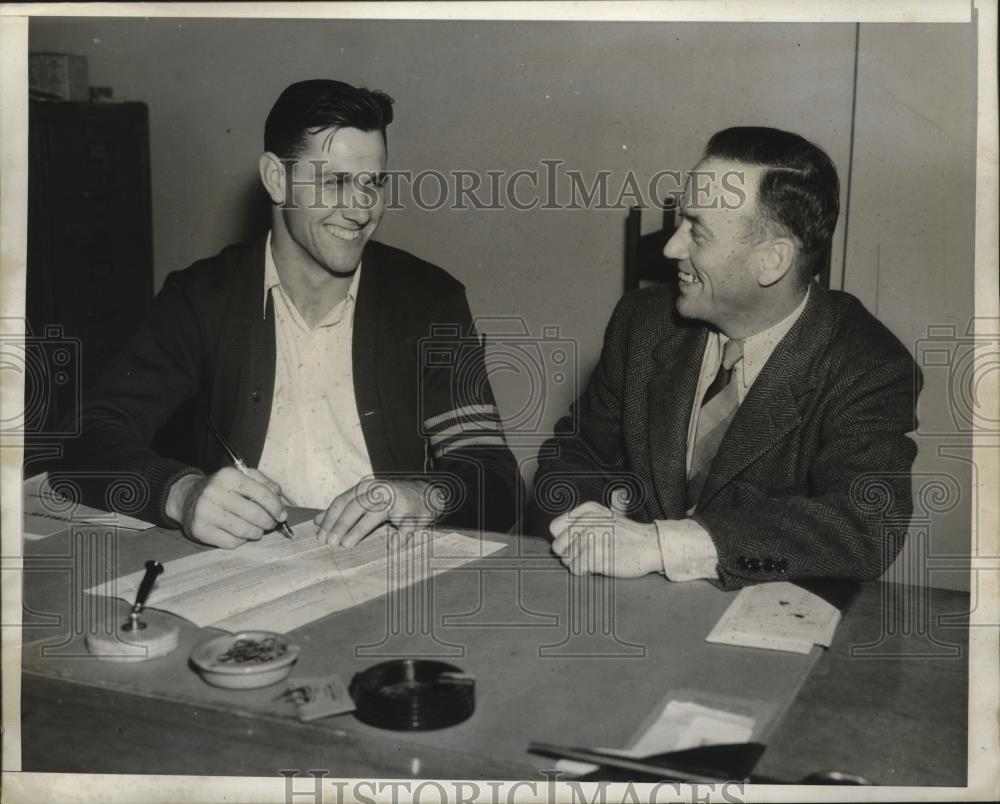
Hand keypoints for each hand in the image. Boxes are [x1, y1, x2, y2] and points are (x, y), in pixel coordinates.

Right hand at [166, 467, 287, 548]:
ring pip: (244, 531)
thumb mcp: (242, 477)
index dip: (276, 507)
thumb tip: (279, 497)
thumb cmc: (222, 488)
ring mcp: (205, 512)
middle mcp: (215, 492)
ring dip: (257, 533)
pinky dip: (241, 540)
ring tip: (257, 529)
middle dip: (269, 522)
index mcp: (228, 476)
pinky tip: (240, 534)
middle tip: (270, 524)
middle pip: (255, 514)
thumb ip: (264, 483)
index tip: (282, 515)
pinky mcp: (200, 530)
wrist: (187, 497)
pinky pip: (231, 542)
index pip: (261, 493)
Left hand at [313, 478, 442, 547]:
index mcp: (366, 487)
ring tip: (347, 544)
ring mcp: (396, 500)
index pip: (342, 501)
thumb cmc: (390, 501)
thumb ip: (342, 510)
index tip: (320, 535)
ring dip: (358, 529)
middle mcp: (379, 490)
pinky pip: (403, 528)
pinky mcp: (411, 513)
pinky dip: (397, 538)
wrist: (425, 496)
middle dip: (340, 524)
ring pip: (374, 514)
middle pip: (355, 506)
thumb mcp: (365, 500)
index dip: (330, 518)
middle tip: (330, 542)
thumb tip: (317, 521)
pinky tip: (391, 546)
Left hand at [549, 501, 661, 577]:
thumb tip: (555, 539)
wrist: (650, 545)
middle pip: (558, 546)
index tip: (578, 543)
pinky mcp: (595, 555)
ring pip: (566, 560)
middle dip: (571, 554)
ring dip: (580, 563)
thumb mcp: (603, 517)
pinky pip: (576, 569)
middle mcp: (586, 521)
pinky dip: (586, 571)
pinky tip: (600, 565)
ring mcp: (591, 538)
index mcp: (587, 510)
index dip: (564, 539)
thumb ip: (579, 522)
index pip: (554, 528)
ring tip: (597, 557)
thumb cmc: (626, 535)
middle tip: (590, 553)